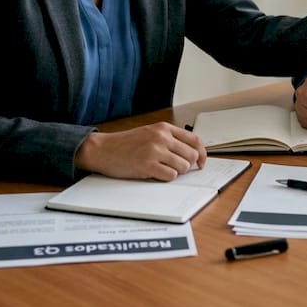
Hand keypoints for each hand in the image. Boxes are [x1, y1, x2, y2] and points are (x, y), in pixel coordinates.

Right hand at [75, 122, 206, 180]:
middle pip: (191, 155)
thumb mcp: (150, 133)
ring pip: (183, 167)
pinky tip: (155, 173)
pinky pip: (170, 176)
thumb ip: (169, 139)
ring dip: (176, 172)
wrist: (103, 149)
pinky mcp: (147, 165)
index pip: (195, 140)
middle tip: (177, 168)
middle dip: (188, 165)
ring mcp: (154, 151)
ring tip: (162, 169)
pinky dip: (166, 178)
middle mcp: (161, 137)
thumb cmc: (126, 144)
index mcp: (164, 128)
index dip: (202, 154)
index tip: (201, 162)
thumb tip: (192, 153)